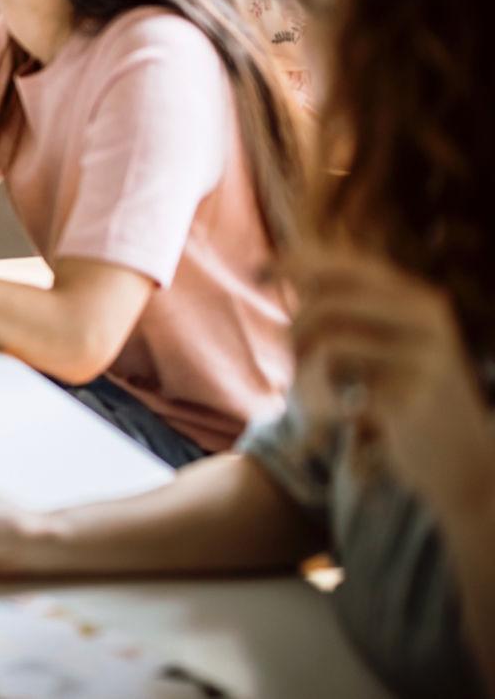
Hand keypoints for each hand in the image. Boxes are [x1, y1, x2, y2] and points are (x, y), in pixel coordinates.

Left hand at [290, 249, 494, 527]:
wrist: (466, 463)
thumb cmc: (411, 395)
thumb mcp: (392, 341)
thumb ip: (351, 307)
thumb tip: (285, 265)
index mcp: (420, 301)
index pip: (347, 265)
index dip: (296, 262)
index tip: (260, 271)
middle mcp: (427, 323)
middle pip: (329, 303)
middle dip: (297, 329)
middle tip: (294, 356)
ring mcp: (423, 361)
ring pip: (330, 345)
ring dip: (306, 369)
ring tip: (314, 388)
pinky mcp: (411, 401)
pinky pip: (341, 390)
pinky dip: (326, 403)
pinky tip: (345, 415)